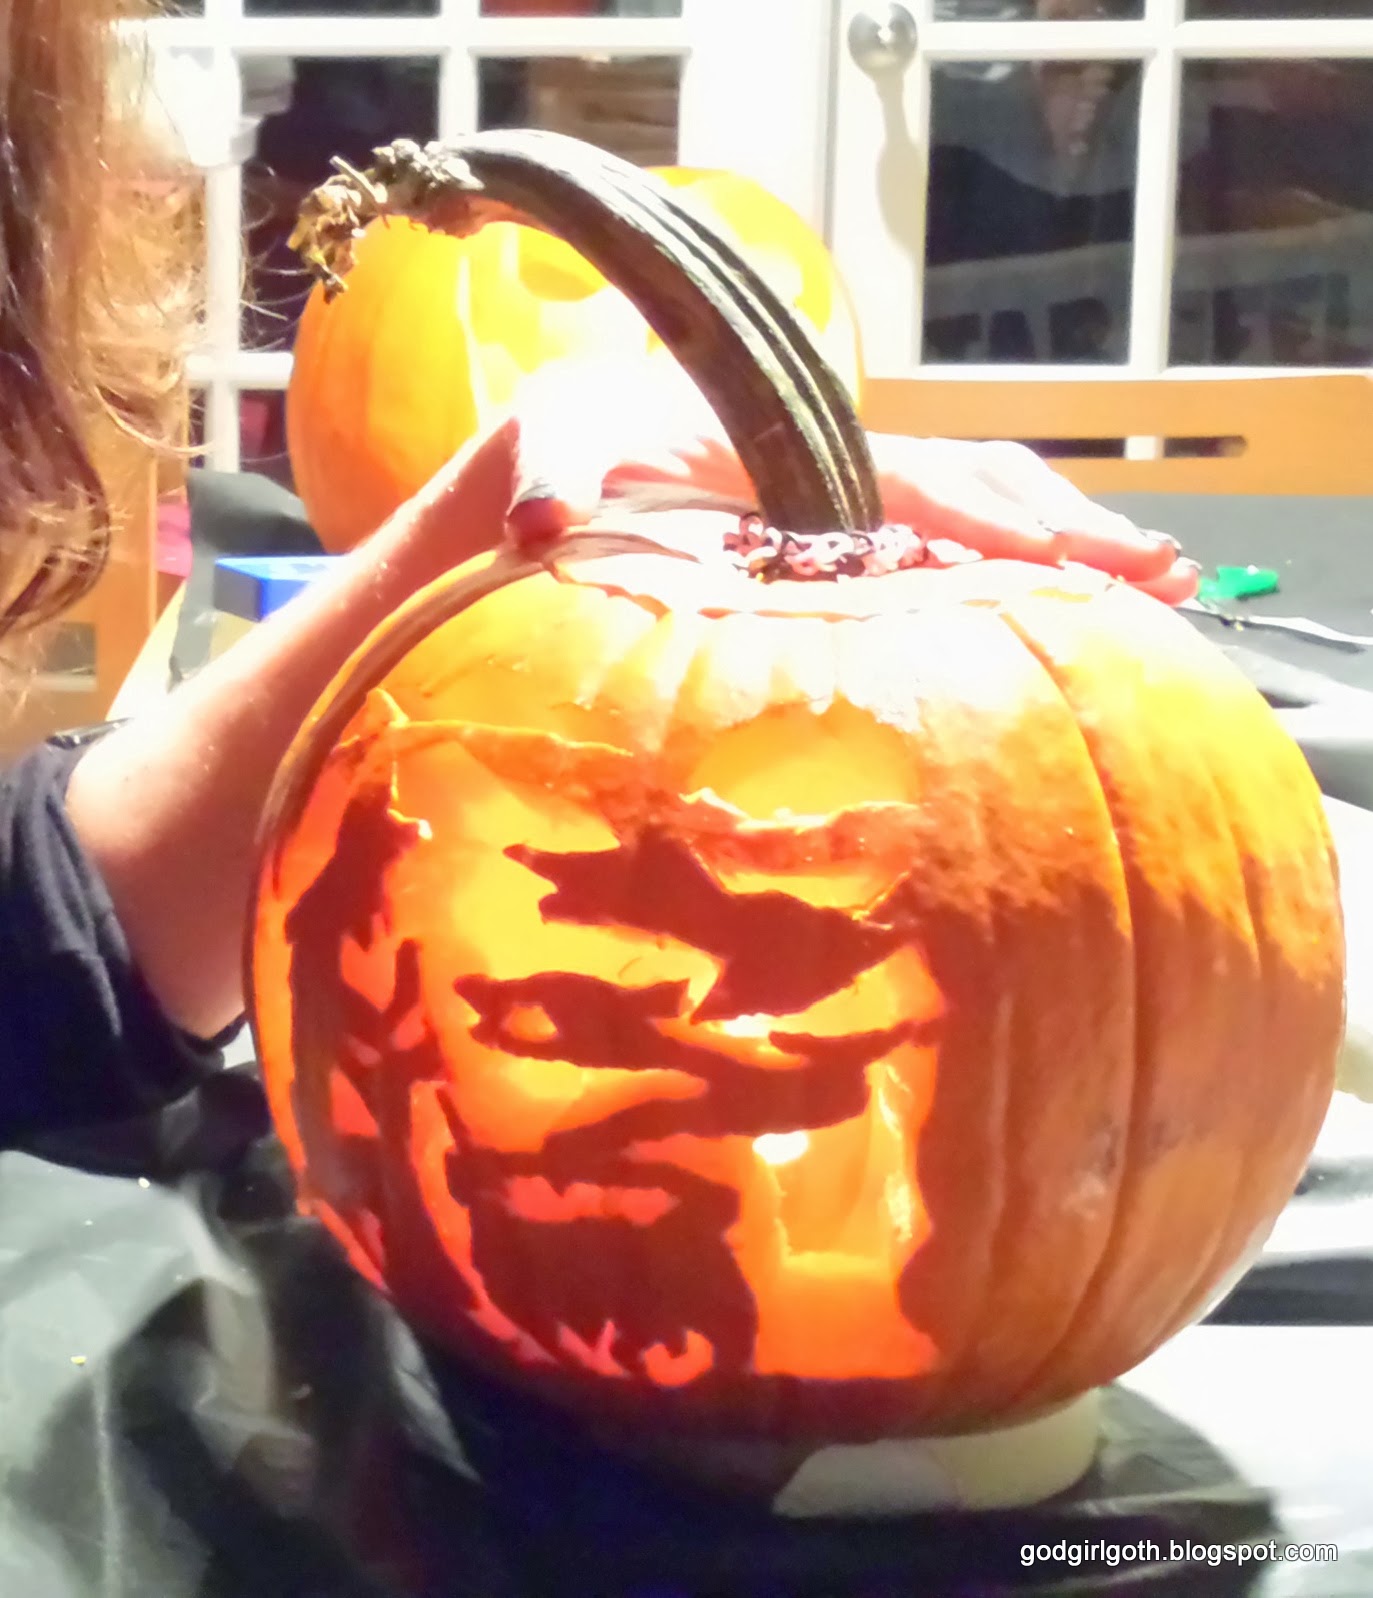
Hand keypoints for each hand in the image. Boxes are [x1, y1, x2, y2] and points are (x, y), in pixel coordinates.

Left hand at [496, 356, 1198, 604]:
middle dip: (1069, 531)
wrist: (556, 456)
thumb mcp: (549, 450)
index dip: (1002, 525)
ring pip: (975, 511)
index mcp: (798, 445)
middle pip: (979, 488)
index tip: (1081, 563)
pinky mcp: (841, 539)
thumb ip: (549, 479)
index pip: (925, 486)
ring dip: (1058, 548)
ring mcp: (849, 501)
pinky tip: (1052, 616)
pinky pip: (942, 544)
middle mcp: (841, 466)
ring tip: (1151, 593)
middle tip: (1165, 581)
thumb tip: (535, 525)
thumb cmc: (562, 450)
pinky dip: (1004, 571)